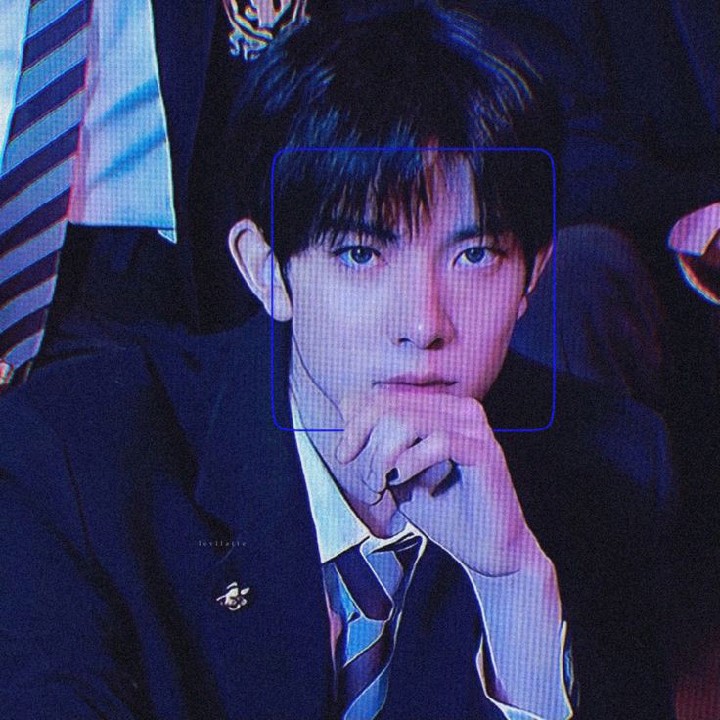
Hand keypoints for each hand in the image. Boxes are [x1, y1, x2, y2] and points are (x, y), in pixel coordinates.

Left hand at [333, 391, 538, 575]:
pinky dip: (410, 463)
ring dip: (383, 457)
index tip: (345, 454)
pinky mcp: (483, 450)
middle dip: (366, 443)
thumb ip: (377, 441)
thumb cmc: (445, 511)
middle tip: (368, 481)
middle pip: (391, 404)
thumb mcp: (397, 473)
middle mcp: (458, 409)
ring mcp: (473, 427)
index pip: (386, 394)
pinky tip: (404, 482)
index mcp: (439, 407)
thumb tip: (347, 405)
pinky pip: (437, 441)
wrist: (486, 550)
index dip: (356, 421)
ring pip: (408, 420)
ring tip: (382, 486)